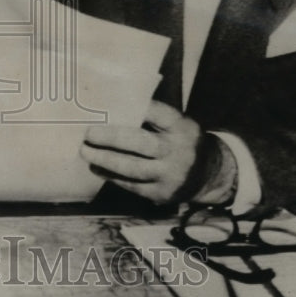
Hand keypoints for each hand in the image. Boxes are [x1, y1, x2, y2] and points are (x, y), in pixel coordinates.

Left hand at [80, 100, 207, 203]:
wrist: (210, 175)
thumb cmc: (182, 141)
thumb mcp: (177, 124)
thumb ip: (153, 118)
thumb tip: (113, 108)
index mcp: (181, 127)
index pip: (157, 114)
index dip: (133, 109)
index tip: (108, 103)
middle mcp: (177, 151)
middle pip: (141, 143)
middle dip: (111, 138)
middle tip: (89, 133)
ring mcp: (170, 175)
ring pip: (133, 168)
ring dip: (105, 160)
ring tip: (85, 151)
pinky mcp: (162, 194)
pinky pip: (132, 185)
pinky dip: (111, 176)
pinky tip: (96, 168)